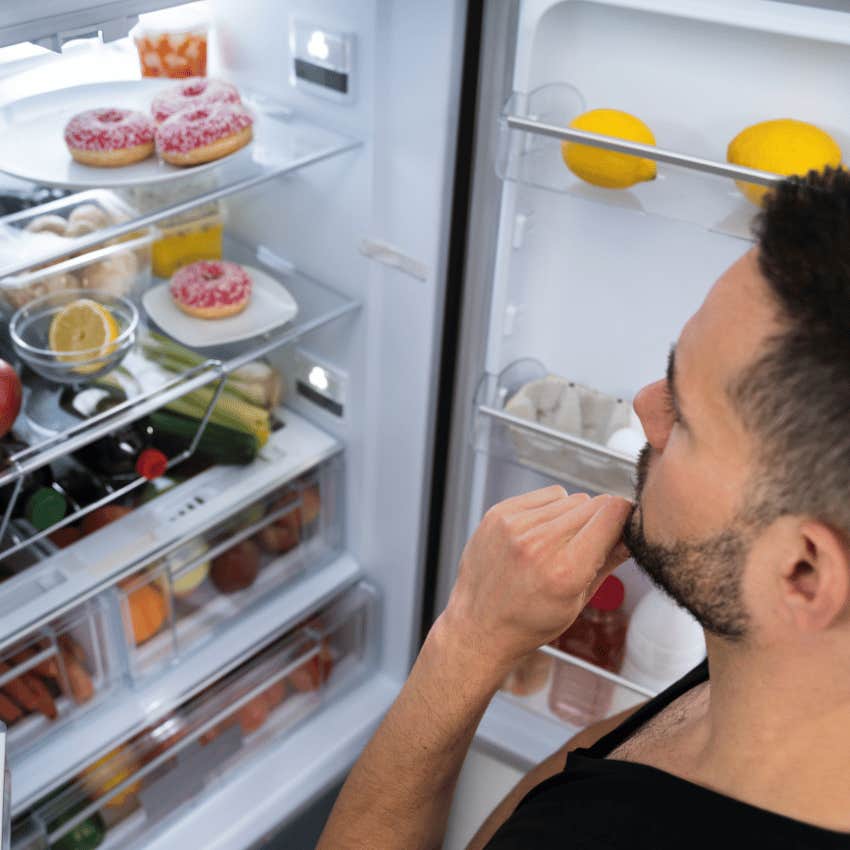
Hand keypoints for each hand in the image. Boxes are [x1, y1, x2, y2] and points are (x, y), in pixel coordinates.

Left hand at [438, 486, 631, 680]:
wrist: (478, 625)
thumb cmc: (528, 622)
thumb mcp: (578, 602)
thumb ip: (609, 561)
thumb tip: (634, 533)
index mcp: (565, 571)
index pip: (613, 514)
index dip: (626, 516)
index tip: (627, 522)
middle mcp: (539, 544)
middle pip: (594, 504)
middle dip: (600, 521)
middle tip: (588, 544)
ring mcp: (516, 526)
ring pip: (571, 498)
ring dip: (574, 515)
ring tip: (559, 544)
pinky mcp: (499, 514)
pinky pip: (545, 495)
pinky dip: (551, 509)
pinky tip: (541, 533)